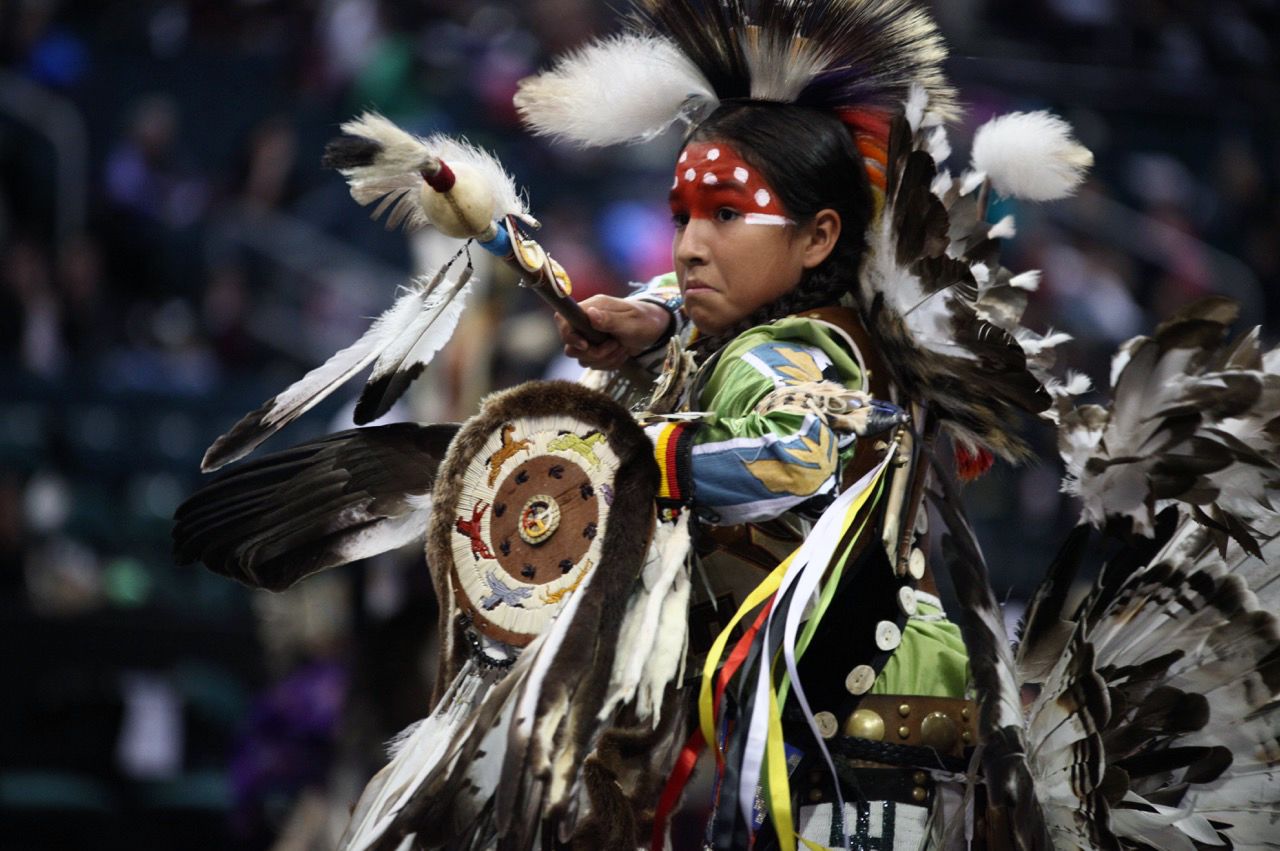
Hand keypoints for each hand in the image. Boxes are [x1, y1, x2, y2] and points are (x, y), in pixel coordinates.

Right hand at [555, 295, 672, 369]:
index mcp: (592, 308)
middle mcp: (587, 322)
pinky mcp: (596, 349)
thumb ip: (610, 320)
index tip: (586, 345)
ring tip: (622, 348)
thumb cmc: (645, 320)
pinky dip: (609, 363)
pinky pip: (593, 364)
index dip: (569, 335)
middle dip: (594, 353)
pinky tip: (622, 353)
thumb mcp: (631, 321)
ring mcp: (590, 337)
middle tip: (614, 345)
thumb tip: (590, 315)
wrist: (654, 329)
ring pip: (583, 359)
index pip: (563, 319)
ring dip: (604, 359)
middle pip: (571, 346)